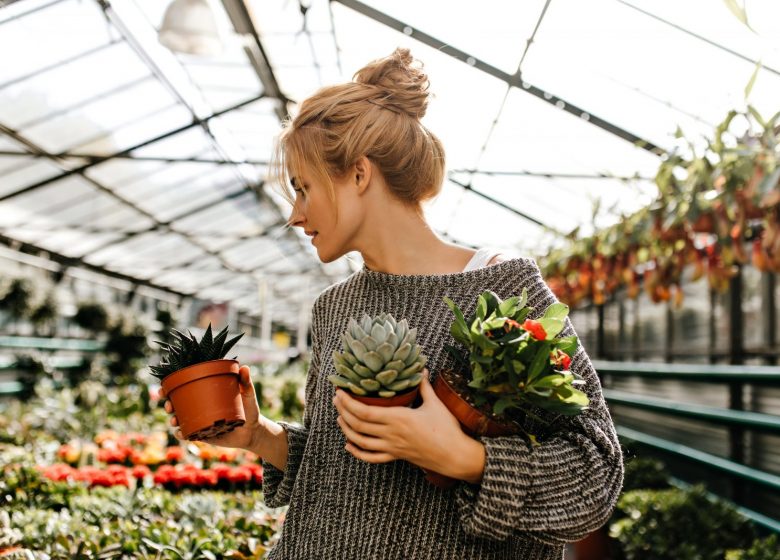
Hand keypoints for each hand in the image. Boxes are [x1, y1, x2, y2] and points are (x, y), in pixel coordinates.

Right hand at [160, 365, 263, 450]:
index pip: (186, 388)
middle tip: (169, 405)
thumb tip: (244, 367)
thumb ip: (246, 382)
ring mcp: (200, 421)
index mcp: (207, 393)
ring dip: (173, 419)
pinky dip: (182, 434)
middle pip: (178, 404)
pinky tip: (181, 433)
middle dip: (169, 404)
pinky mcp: (203, 434)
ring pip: (181, 419)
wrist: (253, 431)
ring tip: (175, 420)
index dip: (171, 387)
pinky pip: (189, 434)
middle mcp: (200, 407)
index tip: (163, 388)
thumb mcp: (248, 395)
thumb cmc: (249, 409)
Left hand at [332, 370, 485, 482]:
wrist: (455, 456)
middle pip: (359, 424)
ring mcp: (392, 447)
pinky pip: (372, 457)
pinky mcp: (396, 456)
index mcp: (399, 418)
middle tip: (336, 400)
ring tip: (339, 417)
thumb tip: (421, 369)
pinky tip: (349, 445)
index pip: (365, 411)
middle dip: (343, 412)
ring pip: (361, 441)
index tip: (340, 392)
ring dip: (347, 429)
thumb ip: (424, 386)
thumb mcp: (435, 404)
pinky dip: (357, 452)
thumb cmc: (447, 429)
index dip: (349, 403)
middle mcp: (392, 434)